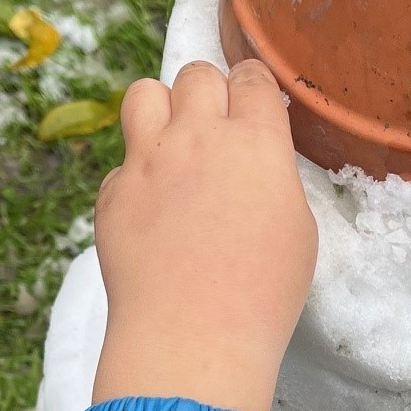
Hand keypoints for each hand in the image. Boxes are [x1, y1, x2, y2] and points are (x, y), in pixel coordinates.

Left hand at [92, 60, 317, 410]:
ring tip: (171, 145)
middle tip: (215, 131)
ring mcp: (147, 161)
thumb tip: (252, 165)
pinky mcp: (112, 192)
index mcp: (255, 142)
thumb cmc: (263, 293)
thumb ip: (272, 177)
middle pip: (197, 75)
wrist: (192, 336)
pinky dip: (136, 179)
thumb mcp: (298, 229)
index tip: (253, 106)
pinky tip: (151, 215)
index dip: (253, 89)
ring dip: (161, 110)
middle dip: (208, 94)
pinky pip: (122, 164)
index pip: (251, 78)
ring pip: (144, 93)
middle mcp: (197, 137)